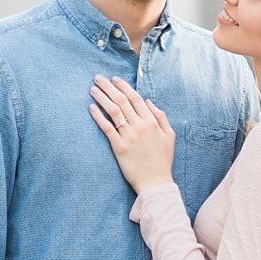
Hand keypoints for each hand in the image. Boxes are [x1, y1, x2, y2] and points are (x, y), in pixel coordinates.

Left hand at [88, 75, 175, 193]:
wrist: (156, 182)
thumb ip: (160, 117)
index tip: (114, 79)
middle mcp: (140, 126)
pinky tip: (91, 108)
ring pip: (113, 111)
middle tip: (98, 78)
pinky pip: (107, 128)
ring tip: (92, 89)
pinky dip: (98, 116)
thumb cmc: (163, 160)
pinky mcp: (119, 147)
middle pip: (122, 101)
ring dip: (101, 98)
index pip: (135, 98)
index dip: (123, 86)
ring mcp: (129, 136)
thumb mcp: (169, 136)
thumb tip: (148, 101)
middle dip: (109, 87)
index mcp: (152, 121)